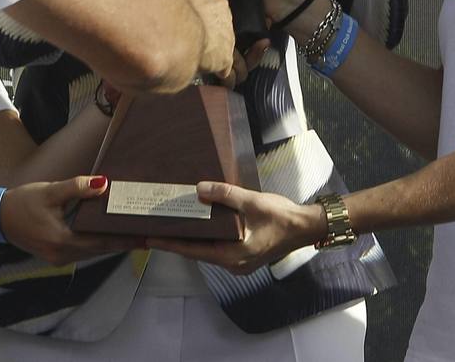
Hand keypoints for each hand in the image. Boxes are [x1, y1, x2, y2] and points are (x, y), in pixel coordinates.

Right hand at [0, 175, 141, 264]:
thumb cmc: (23, 202)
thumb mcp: (50, 192)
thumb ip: (77, 188)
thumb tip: (103, 184)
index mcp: (61, 241)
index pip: (100, 242)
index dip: (123, 240)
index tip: (144, 237)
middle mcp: (62, 255)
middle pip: (99, 250)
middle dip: (122, 243)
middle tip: (145, 235)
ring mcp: (58, 258)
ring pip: (92, 252)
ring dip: (111, 244)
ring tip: (132, 235)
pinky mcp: (56, 255)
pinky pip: (83, 251)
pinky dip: (97, 244)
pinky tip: (108, 235)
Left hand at [147, 181, 323, 273]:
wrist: (305, 228)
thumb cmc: (280, 217)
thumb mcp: (251, 201)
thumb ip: (224, 195)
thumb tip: (199, 190)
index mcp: (232, 255)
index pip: (193, 251)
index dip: (170, 244)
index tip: (149, 240)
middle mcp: (232, 264)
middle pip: (197, 252)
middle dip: (177, 240)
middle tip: (156, 228)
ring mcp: (238, 262)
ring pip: (207, 250)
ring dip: (191, 239)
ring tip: (172, 225)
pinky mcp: (243, 256)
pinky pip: (217, 248)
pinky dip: (205, 238)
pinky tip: (198, 225)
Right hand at [161, 0, 234, 86]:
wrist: (160, 31)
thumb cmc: (150, 6)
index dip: (196, 10)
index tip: (185, 17)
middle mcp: (220, 6)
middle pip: (218, 20)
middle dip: (206, 30)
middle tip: (187, 42)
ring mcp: (225, 31)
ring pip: (222, 43)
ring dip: (210, 52)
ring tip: (195, 61)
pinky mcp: (223, 56)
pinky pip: (225, 66)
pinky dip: (218, 72)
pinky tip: (210, 78)